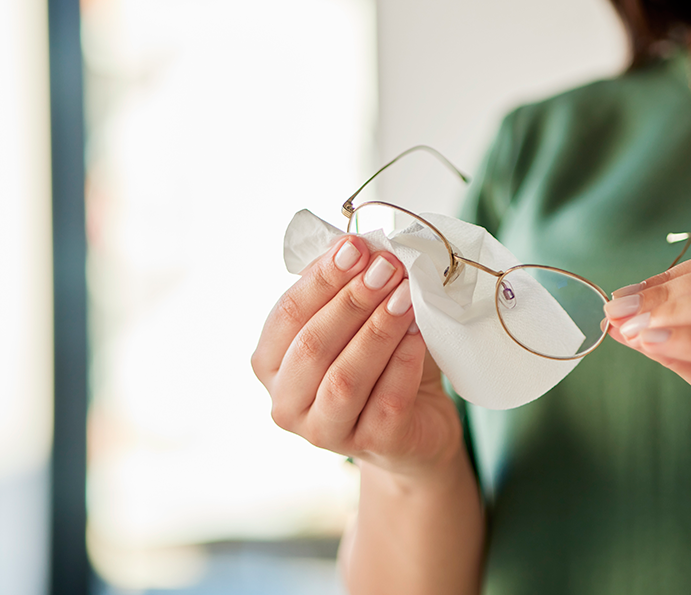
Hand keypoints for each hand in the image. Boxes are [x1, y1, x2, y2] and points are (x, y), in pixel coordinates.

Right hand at [251, 236, 463, 480]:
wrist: (419, 421)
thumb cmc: (380, 364)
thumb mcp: (355, 321)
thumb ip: (347, 287)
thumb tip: (359, 245)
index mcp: (270, 364)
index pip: (287, 314)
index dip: (322, 278)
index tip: (356, 246)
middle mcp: (287, 403)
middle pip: (312, 345)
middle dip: (352, 300)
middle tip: (388, 267)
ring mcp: (326, 431)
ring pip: (345, 378)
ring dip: (378, 330)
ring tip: (406, 296)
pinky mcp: (372, 445)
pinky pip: (387, 400)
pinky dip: (404, 361)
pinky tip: (419, 334)